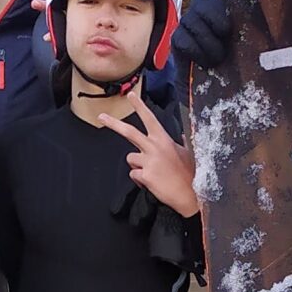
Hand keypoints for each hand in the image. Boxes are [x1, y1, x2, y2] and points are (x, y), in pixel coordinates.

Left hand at [98, 97, 198, 216]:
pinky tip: (153, 183)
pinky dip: (140, 180)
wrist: (190, 195)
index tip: (131, 96)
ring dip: (137, 166)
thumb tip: (179, 135)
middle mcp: (155, 147)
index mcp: (164, 140)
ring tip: (153, 172)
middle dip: (113, 123)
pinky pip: (134, 175)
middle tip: (101, 116)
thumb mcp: (187, 153)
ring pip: (130, 158)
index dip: (140, 106)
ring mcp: (149, 161)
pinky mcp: (145, 175)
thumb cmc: (189, 175)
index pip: (150, 119)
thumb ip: (178, 143)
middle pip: (129, 132)